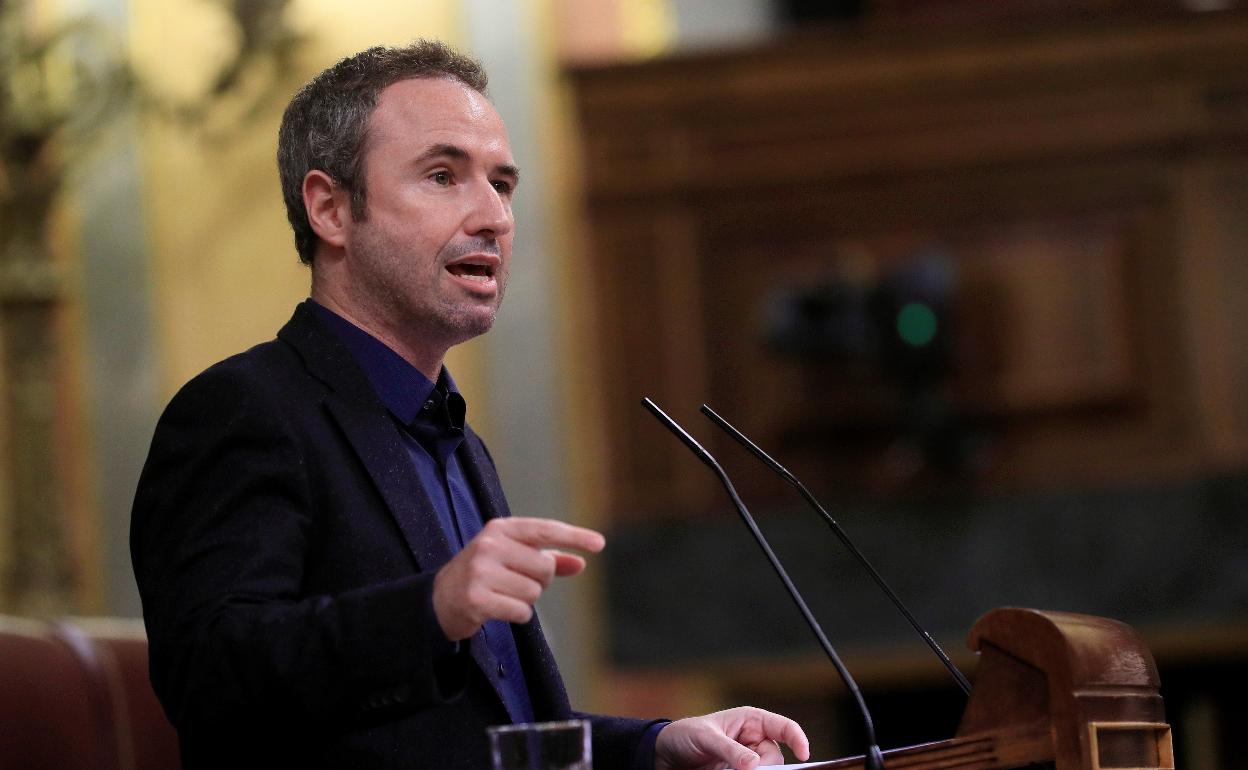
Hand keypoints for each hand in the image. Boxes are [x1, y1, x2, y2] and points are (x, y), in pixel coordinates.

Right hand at [432, 517, 604, 639]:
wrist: (440, 599)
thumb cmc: (484, 575)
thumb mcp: (512, 558)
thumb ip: (547, 559)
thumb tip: (581, 563)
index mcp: (500, 529)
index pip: (545, 529)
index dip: (574, 536)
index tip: (599, 544)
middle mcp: (490, 545)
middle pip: (544, 567)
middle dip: (539, 581)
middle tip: (515, 583)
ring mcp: (481, 571)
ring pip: (534, 591)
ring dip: (526, 600)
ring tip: (504, 595)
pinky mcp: (476, 598)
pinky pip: (521, 611)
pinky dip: (517, 615)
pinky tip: (498, 609)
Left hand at [654, 707, 809, 769]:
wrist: (666, 754)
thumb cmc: (685, 734)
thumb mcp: (706, 737)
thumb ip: (730, 750)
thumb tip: (754, 764)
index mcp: (751, 720)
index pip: (784, 727)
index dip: (797, 738)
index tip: (804, 754)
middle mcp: (753, 740)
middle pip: (775, 757)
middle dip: (764, 766)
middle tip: (742, 769)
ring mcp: (747, 760)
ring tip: (725, 769)